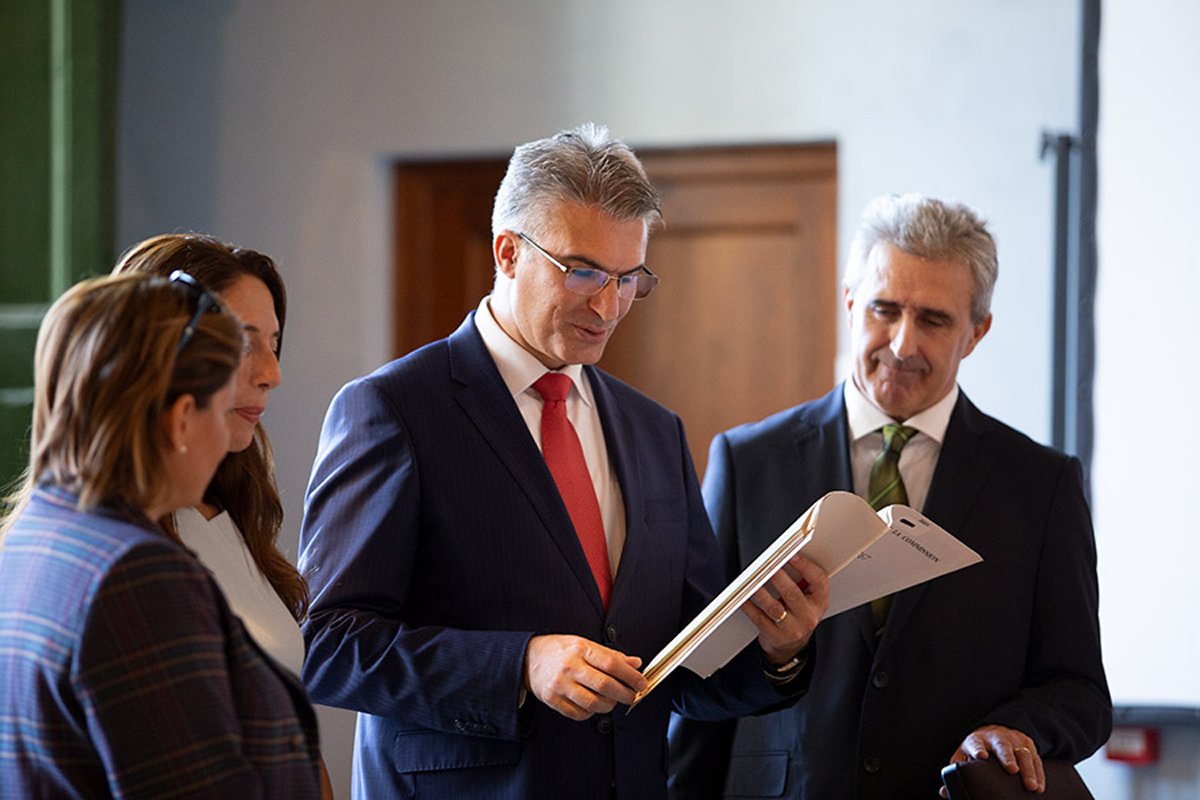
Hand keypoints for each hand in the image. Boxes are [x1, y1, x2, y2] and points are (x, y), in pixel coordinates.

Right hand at [523, 634, 647, 720]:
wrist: (527, 658)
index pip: (612, 663)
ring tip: (611, 701)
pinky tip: (592, 705)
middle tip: (632, 696)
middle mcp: (570, 666)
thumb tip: (636, 663)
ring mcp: (560, 684)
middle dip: (624, 694)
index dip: (631, 676)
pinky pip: (579, 713)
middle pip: (605, 686)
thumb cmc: (560, 650)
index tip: (641, 683)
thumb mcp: (584, 644)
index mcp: (580, 649)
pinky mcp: (552, 699)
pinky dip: (590, 713)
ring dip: (609, 705)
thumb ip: (610, 655)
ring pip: (593, 703)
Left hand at [743, 553, 829, 665]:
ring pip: (774, 607)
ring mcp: (793, 629)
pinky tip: (742, 598)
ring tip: (751, 580)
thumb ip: (801, 578)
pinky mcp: (776, 637)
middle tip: (767, 564)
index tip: (791, 554)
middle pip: (792, 593)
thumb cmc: (798, 613)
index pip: (819, 581)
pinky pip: (759, 619)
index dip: (806, 566)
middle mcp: (809, 616)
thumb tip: (784, 555)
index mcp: (820, 602)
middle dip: (778, 577)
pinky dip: (749, 607)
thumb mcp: (808, 598)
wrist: (792, 645)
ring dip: (760, 592)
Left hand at [940, 725, 1044, 796]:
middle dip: (1007, 757)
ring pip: (1023, 752)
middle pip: (1003, 745)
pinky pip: (1036, 759)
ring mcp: (1014, 739)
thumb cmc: (976, 751)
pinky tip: (1039, 787)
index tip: (981, 756)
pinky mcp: (1028, 744)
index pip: (975, 743)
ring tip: (1031, 787)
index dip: (977, 749)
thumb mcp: (964, 757)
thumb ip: (957, 774)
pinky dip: (1039, 774)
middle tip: (1012, 770)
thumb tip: (944, 793)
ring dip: (1028, 770)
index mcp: (976, 740)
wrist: (994, 732)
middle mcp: (996, 737)